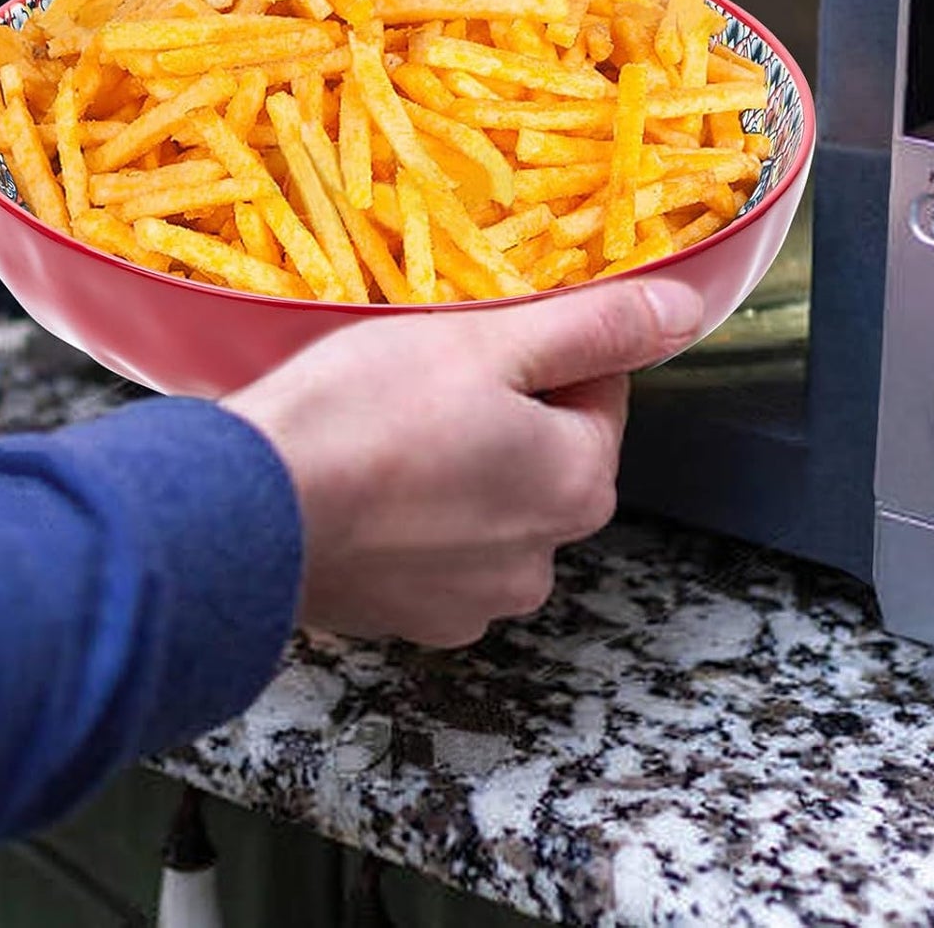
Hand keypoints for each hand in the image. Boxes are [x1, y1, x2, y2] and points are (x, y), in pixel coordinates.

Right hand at [224, 277, 702, 647]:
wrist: (247, 509)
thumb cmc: (364, 412)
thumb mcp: (486, 342)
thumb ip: (595, 328)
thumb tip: (686, 312)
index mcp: (578, 483)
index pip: (595, 392)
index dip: (537, 351)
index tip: (475, 338)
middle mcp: (542, 559)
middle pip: (541, 453)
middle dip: (496, 412)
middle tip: (418, 378)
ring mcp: (473, 602)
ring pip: (484, 503)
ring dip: (453, 467)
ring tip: (381, 431)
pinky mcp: (407, 620)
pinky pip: (429, 550)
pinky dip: (408, 518)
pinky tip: (360, 485)